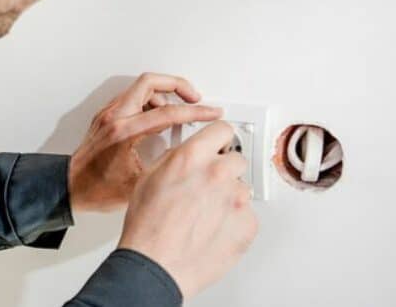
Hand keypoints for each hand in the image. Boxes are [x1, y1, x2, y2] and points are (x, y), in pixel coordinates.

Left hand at [68, 73, 222, 211]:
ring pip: (140, 88)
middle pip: (150, 82)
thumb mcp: (140, 184)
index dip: (195, 112)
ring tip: (177, 111)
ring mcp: (108, 114)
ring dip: (163, 94)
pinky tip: (158, 118)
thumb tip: (189, 157)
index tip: (211, 112)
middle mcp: (114, 117)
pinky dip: (149, 102)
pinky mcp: (106, 117)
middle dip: (178, 85)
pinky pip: (131, 98)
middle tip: (194, 97)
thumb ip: (165, 165)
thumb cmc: (96, 189)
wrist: (70, 188)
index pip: (167, 112)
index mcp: (124, 132)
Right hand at [118, 121, 258, 299]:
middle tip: (207, 186)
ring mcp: (237, 200)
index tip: (218, 143)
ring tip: (205, 214)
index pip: (223, 130)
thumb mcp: (149, 177)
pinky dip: (234, 220)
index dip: (218, 138)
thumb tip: (186, 154)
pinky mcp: (248, 224)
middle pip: (236, 158)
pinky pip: (247, 215)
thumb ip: (174, 158)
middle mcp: (218, 174)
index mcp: (193, 157)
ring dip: (228, 196)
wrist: (156, 265)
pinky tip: (212, 228)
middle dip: (223, 169)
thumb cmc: (148, 226)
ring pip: (241, 188)